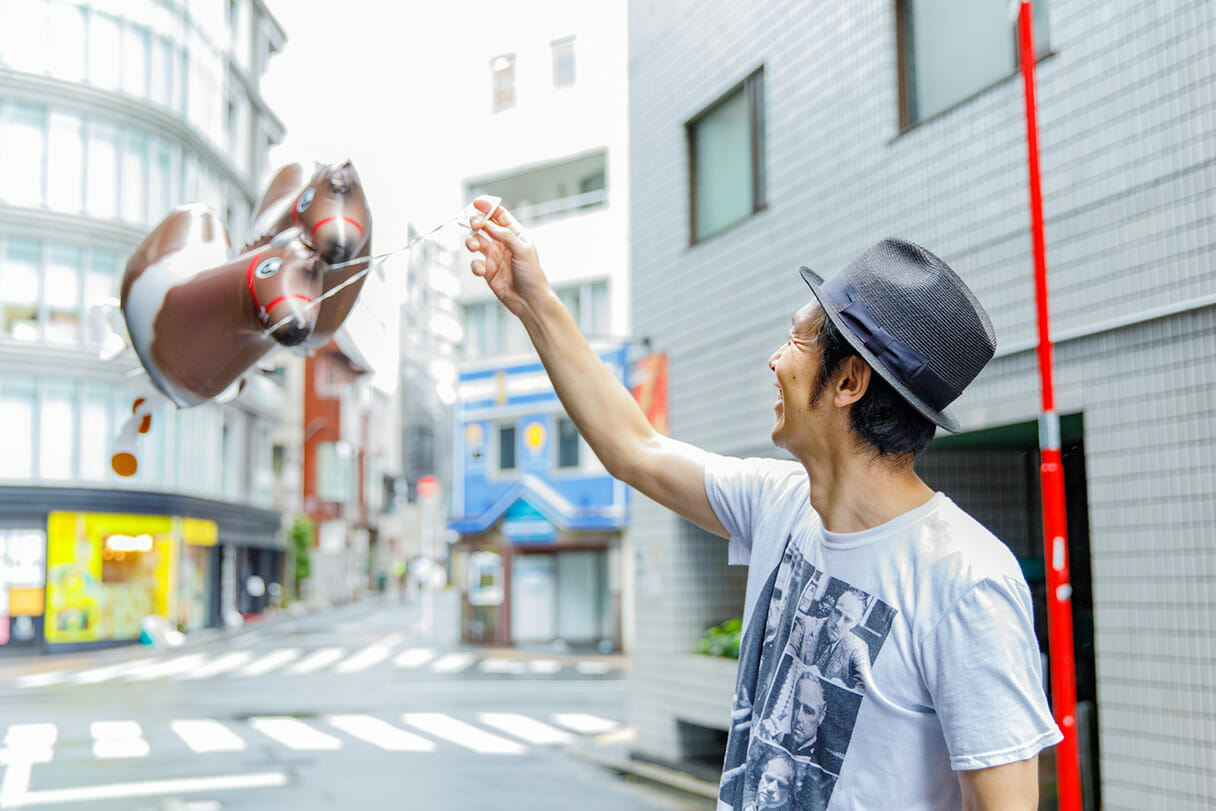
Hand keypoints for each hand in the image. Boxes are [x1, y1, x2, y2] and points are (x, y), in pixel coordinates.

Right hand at [465, 197, 547, 317]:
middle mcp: (502, 243)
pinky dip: (475, 266)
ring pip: (475, 242)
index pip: (499, 215)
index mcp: (515, 234)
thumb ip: (505, 235)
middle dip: (476, 222)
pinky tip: (482, 271)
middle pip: (484, 225)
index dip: (487, 207)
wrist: (530, 300)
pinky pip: (475, 264)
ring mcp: (494, 256)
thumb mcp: (522, 250)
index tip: (476, 203)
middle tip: (475, 225)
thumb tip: (488, 224)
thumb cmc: (532, 274)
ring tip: (474, 247)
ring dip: (471, 242)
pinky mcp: (487, 271)